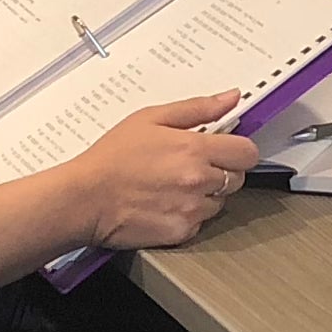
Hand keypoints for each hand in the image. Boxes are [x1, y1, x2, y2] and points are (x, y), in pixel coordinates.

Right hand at [65, 91, 260, 248]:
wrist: (83, 199)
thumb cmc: (110, 159)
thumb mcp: (151, 119)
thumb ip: (197, 108)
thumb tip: (231, 98)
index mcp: (195, 149)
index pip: (247, 152)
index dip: (238, 149)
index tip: (226, 148)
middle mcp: (199, 181)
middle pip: (237, 178)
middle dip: (222, 171)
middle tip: (192, 167)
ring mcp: (191, 209)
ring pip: (220, 202)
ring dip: (205, 195)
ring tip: (173, 186)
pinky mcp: (181, 232)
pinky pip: (200, 223)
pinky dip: (188, 215)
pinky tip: (165, 204)